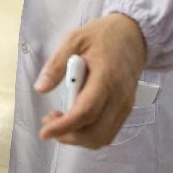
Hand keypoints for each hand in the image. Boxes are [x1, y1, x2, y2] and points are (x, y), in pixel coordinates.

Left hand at [35, 13, 146, 148]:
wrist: (133, 35)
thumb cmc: (101, 36)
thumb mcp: (74, 40)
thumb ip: (56, 65)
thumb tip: (40, 89)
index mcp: (106, 78)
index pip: (86, 112)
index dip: (64, 126)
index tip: (44, 131)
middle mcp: (119, 97)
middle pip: (96, 133)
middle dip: (69, 136)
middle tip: (49, 123)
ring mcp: (125, 105)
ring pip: (103, 137)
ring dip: (79, 137)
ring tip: (58, 121)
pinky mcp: (126, 108)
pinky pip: (109, 131)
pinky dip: (89, 133)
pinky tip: (74, 119)